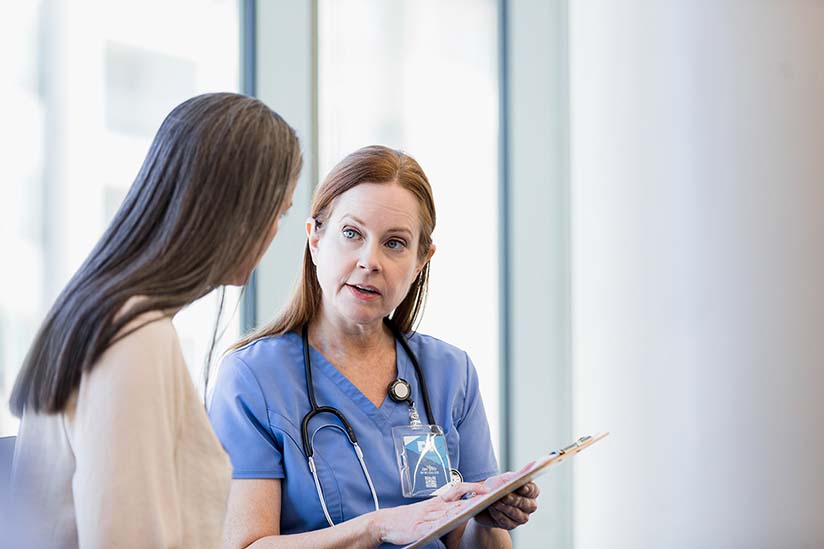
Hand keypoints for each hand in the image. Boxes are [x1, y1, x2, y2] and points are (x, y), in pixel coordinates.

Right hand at [373, 482, 488, 544]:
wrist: (384, 522)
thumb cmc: (406, 518)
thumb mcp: (426, 511)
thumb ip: (442, 511)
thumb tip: (460, 510)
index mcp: (436, 502)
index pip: (457, 489)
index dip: (472, 487)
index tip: (486, 488)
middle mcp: (434, 507)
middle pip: (458, 500)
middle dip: (474, 498)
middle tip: (489, 495)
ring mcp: (427, 517)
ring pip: (449, 511)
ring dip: (464, 508)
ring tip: (477, 506)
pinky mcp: (419, 528)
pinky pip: (434, 525)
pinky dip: (444, 523)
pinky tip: (453, 522)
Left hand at [473, 469, 540, 530]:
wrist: (482, 500)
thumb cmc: (497, 486)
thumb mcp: (504, 478)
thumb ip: (516, 474)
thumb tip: (532, 464)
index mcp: (530, 491)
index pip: (534, 490)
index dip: (528, 489)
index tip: (521, 486)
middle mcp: (529, 505)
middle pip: (526, 504)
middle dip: (515, 500)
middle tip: (504, 495)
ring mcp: (521, 517)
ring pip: (517, 514)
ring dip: (505, 508)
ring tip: (495, 502)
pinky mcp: (511, 525)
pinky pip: (507, 522)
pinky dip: (499, 515)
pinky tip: (492, 509)